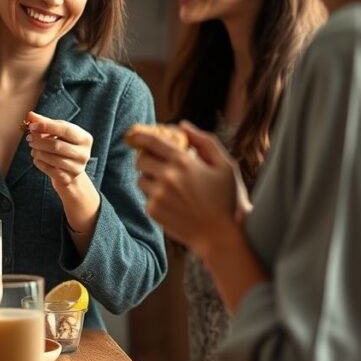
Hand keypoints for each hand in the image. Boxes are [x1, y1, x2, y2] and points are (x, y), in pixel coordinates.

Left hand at [25, 112, 93, 191]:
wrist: (70, 172)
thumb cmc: (64, 146)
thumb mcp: (57, 132)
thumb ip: (45, 122)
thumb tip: (30, 115)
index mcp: (85, 138)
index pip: (65, 129)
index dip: (47, 126)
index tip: (32, 126)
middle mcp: (84, 153)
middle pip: (57, 145)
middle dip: (39, 141)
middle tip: (29, 138)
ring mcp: (77, 168)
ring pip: (52, 159)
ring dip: (38, 152)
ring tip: (33, 149)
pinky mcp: (68, 179)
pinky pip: (49, 170)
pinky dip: (39, 163)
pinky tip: (36, 159)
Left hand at [134, 121, 240, 260]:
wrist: (218, 235)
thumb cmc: (225, 199)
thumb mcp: (225, 165)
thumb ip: (204, 141)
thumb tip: (183, 126)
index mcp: (184, 161)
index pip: (152, 141)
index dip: (140, 135)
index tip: (135, 134)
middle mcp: (167, 176)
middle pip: (141, 159)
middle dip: (146, 158)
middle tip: (155, 162)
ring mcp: (158, 194)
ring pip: (141, 179)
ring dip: (150, 178)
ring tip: (168, 185)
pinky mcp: (153, 210)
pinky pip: (146, 197)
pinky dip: (154, 196)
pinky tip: (172, 202)